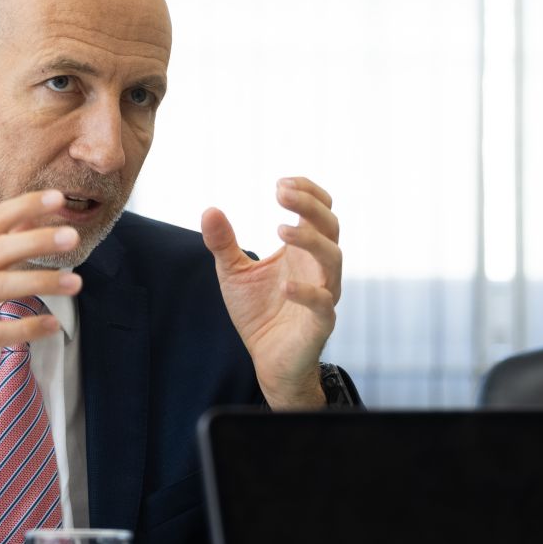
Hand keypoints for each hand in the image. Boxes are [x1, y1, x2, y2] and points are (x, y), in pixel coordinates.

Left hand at [202, 177, 342, 408]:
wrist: (268, 360)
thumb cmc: (259, 312)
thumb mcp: (233, 273)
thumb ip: (223, 243)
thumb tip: (209, 209)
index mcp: (303, 251)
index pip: (319, 210)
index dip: (307, 192)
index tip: (280, 183)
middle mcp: (318, 267)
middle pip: (330, 226)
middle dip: (309, 206)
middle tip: (281, 193)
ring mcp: (324, 293)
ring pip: (333, 258)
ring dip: (310, 240)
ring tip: (281, 230)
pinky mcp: (320, 323)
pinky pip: (323, 304)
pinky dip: (308, 293)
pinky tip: (285, 286)